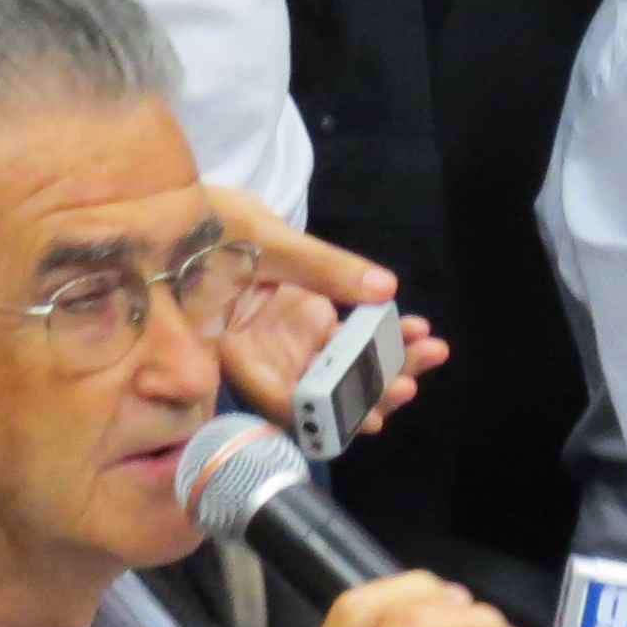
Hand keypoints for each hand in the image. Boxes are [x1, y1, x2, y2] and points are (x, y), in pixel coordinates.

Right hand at [202, 184, 453, 442]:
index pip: (280, 399)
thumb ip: (321, 266)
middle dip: (371, 392)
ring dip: (389, 366)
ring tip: (432, 350)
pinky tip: (416, 327)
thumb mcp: (262, 238)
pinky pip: (350, 342)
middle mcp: (265, 358)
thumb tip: (384, 289)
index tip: (369, 417)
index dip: (324, 415)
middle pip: (322, 394)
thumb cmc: (207, 222)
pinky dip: (383, 338)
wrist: (193, 209)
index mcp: (236, 349)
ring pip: (344, 371)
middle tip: (411, 382)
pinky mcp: (306, 325)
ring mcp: (288, 343)